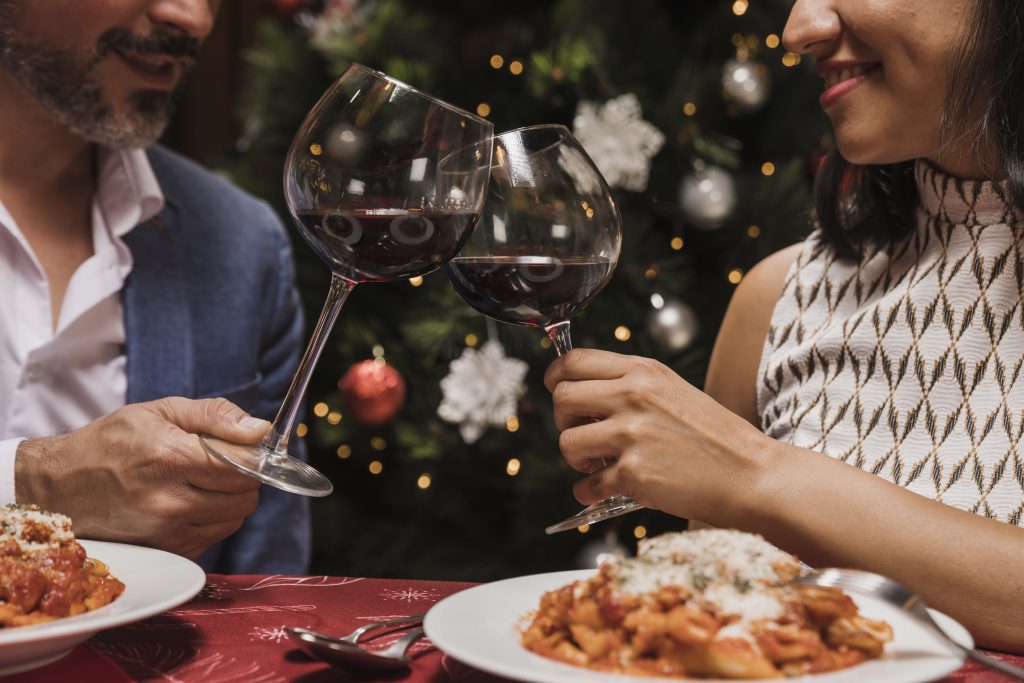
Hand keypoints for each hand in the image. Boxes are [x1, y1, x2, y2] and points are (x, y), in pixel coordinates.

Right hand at [14, 397, 268, 559]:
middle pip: (245, 496)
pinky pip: (214, 537)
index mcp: (169, 458)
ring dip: (231, 499)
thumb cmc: (110, 442)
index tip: (250, 449)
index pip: (243, 468)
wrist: (60, 485)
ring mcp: (166, 532)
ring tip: (203, 482)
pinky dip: (213, 520)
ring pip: (234, 519)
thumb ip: (215, 416)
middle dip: (245, 477)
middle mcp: (169, 501)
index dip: (255, 457)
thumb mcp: (160, 411)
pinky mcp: (165, 551)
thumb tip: (260, 430)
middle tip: (225, 463)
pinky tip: (190, 502)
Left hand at [544, 349, 772, 525]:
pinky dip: (589, 492)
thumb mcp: (673, 391)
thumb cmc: (716, 438)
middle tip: (585, 433)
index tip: (558, 391)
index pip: (574, 361)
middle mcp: (633, 396)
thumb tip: (583, 397)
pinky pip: (586, 484)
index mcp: (643, 372)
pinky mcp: (633, 473)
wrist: (751, 475)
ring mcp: (631, 434)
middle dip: (564, 420)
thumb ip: (630, 387)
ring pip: (567, 442)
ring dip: (577, 459)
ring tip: (600, 464)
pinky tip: (605, 489)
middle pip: (562, 399)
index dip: (556, 378)